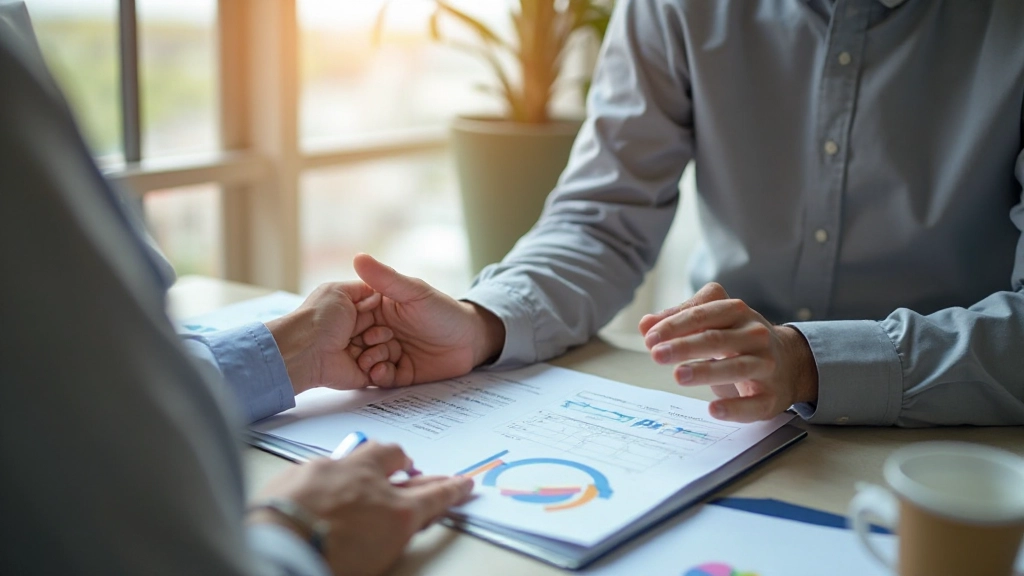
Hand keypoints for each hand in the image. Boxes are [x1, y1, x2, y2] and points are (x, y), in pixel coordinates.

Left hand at [248, 442, 473, 575]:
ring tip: (370, 470)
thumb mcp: (378, 560)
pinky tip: (321, 486)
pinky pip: (326, 463)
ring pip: (364, 451)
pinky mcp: (304, 468)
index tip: (462, 483)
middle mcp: (371, 482)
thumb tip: (396, 526)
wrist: (275, 552)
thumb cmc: (328, 566)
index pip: (435, 496)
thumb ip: (392, 535)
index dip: (451, 489)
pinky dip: (329, 474)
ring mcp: (336, 470)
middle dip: (407, 464)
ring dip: (370, 460)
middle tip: (411, 470)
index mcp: (396, 514)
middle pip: (399, 459)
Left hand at [265, 282, 399, 394]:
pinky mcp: (365, 373)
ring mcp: (363, 353)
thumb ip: (363, 287)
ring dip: (380, 349)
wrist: (306, 351)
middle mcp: (359, 333)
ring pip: (390, 351)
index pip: (382, 312)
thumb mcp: (339, 291)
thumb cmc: (319, 319)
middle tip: (365, 334)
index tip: (377, 313)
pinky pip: (386, 372)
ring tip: (361, 347)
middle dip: (382, 332)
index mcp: (354, 314)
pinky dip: (380, 368)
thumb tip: (379, 292)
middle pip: (389, 332)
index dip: (384, 313)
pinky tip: (364, 361)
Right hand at [350, 253, 505, 386]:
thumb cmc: (443, 310)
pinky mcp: (399, 373)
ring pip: (367, 361)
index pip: (353, 317)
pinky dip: (378, 376)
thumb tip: (358, 257)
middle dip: (357, 346)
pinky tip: (381, 371)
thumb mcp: (414, 292)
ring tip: (373, 360)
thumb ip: (386, 278)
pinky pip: (382, 378)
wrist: (470, 340)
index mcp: (378, 310)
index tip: (347, 325)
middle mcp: (380, 331)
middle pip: (357, 342)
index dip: (348, 322)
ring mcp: (389, 353)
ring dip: (367, 362)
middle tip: (367, 344)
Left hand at [638, 282, 817, 422]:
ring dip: (706, 372)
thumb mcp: (712, 323)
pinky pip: (754, 403)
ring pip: (737, 367)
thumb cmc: (739, 340)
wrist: (790, 363)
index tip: (649, 337)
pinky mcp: (772, 396)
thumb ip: (678, 321)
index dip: (675, 324)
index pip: (703, 313)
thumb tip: (645, 325)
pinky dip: (734, 408)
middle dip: (685, 346)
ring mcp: (766, 364)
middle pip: (717, 339)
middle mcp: (755, 334)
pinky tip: (713, 409)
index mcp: (736, 312)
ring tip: (678, 376)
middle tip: (656, 355)